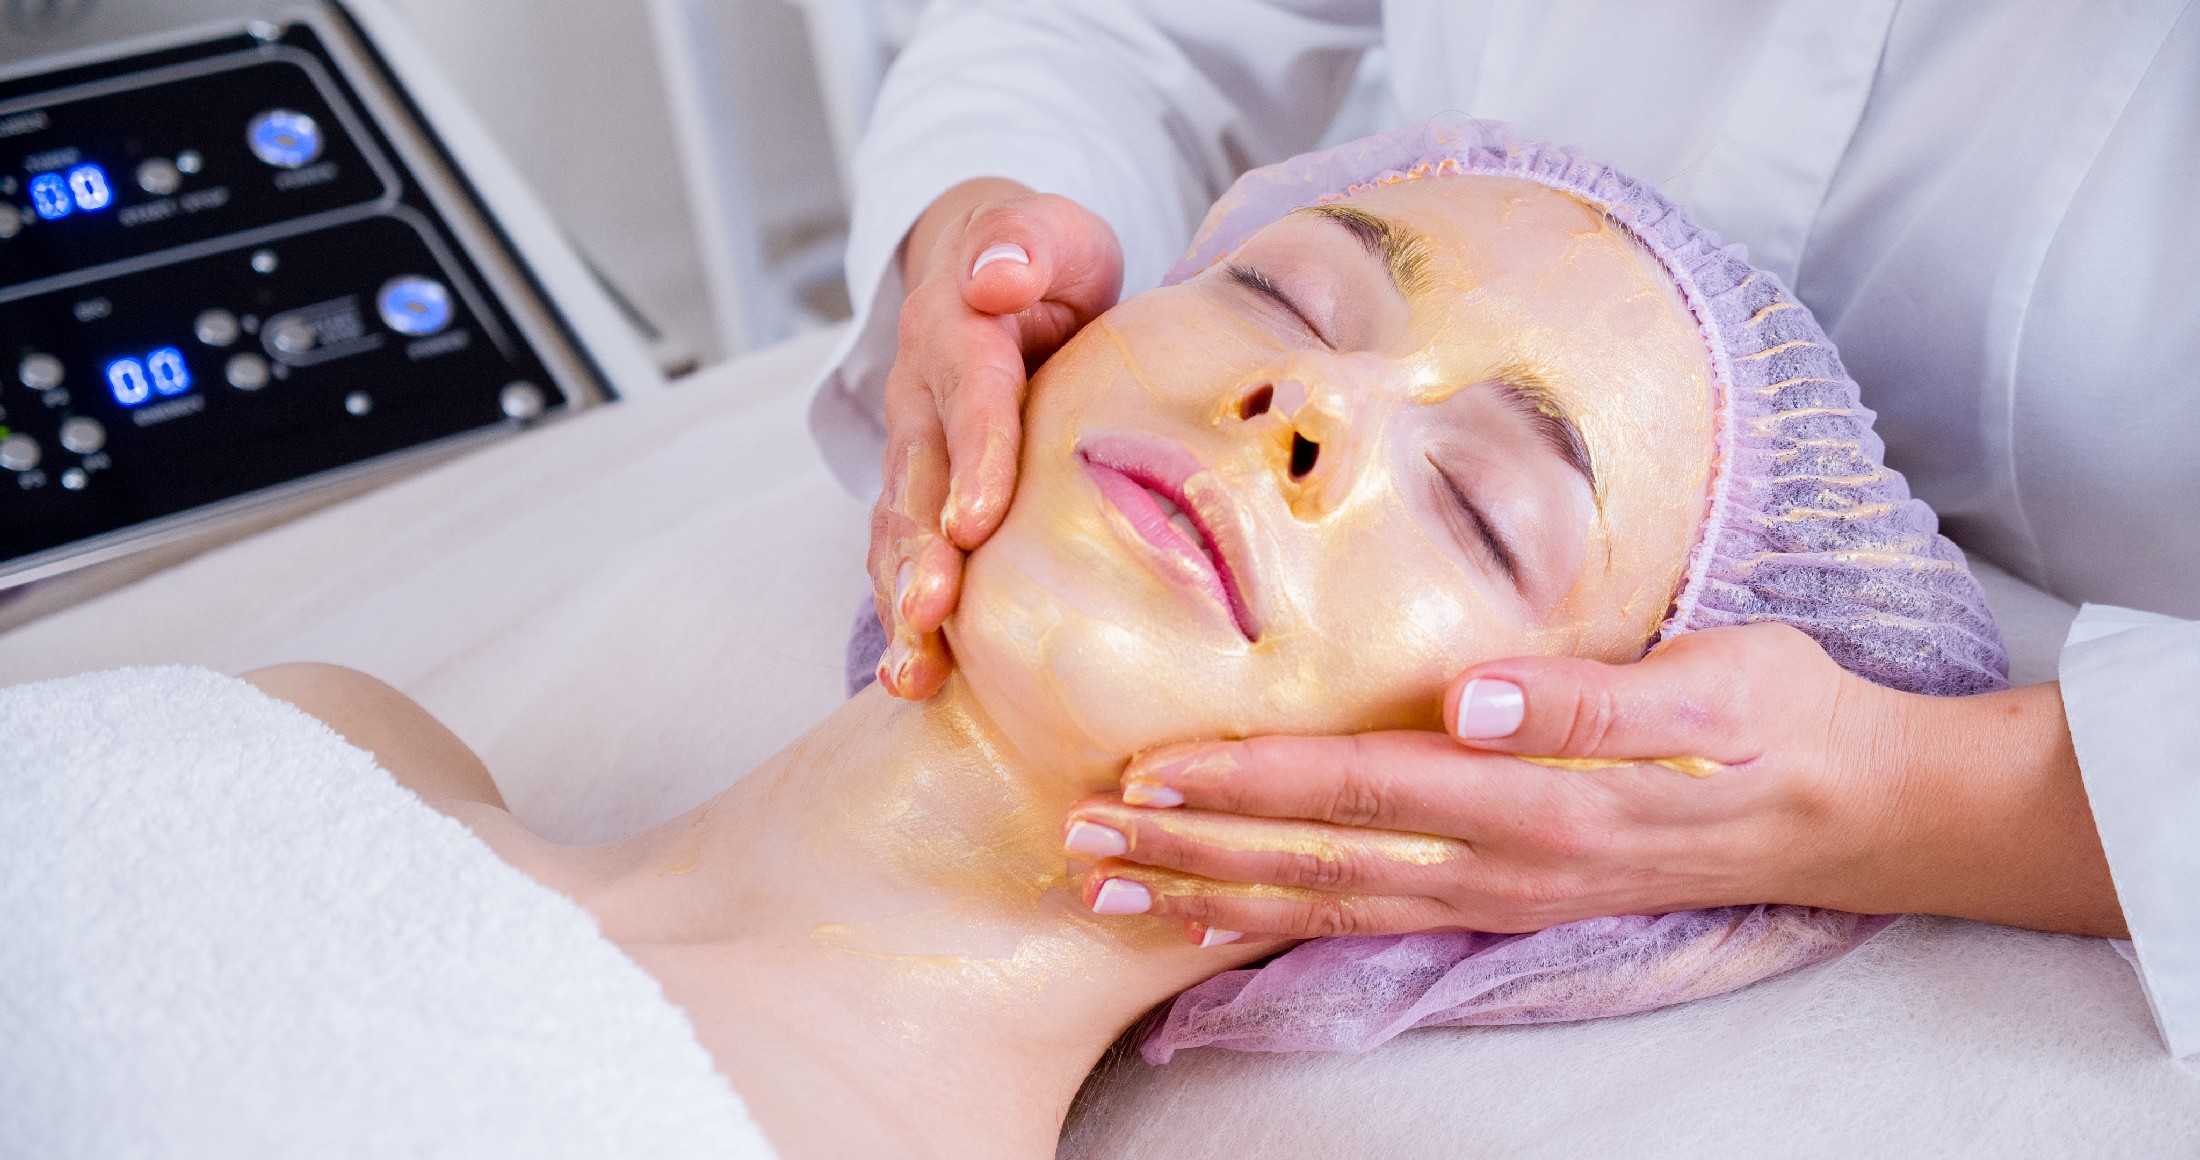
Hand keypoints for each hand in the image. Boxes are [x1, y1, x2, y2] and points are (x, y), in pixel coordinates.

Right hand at [872, 178, 1122, 697]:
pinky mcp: (918, 492)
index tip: (975, 522)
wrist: (990, 272)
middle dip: (918, 554)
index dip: (974, 458)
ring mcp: (911, 449)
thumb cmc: (1041, 260)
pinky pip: (903, 554)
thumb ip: (1027, 239)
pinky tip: (918, 679)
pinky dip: (905, 615)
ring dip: (899, 600)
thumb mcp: (1050, 231)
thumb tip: (996, 272)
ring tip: (911, 671)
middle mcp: (920, 397)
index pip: (971, 397)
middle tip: (927, 617)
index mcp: (958, 331)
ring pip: (896, 529)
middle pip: (914, 480)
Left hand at [1062, 623, 2125, 944]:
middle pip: (1315, 863)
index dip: (1246, 781)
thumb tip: (1468, 697)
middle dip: (1191, 851)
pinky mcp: (1510, 898)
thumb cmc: (1782, 724)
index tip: (1146, 771)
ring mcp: (1503, 894)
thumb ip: (1585, 696)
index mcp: (1538, 802)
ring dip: (1213, 893)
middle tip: (1080, 844)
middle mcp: (1503, 865)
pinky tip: (1220, 917)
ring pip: (1327, 903)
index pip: (1357, 788)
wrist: (1859, 810)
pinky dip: (1283, 922)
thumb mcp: (1711, 684)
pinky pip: (1372, 920)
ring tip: (1112, 887)